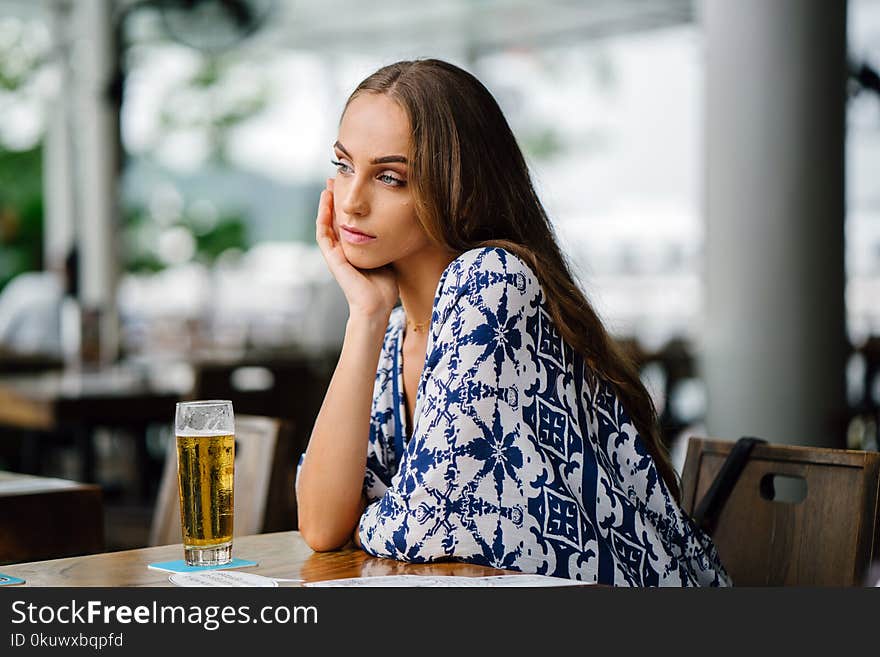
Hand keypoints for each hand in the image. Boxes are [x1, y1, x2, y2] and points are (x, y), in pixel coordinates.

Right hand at [315, 178, 398, 319]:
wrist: (376, 305)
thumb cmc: (385, 287)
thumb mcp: (387, 255)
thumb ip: (386, 242)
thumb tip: (399, 224)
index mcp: (354, 250)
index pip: (349, 223)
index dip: (348, 206)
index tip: (352, 187)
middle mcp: (342, 250)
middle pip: (335, 219)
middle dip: (336, 199)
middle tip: (337, 178)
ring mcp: (335, 253)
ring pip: (326, 222)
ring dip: (326, 203)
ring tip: (329, 184)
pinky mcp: (331, 257)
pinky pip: (323, 232)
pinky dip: (323, 215)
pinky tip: (326, 199)